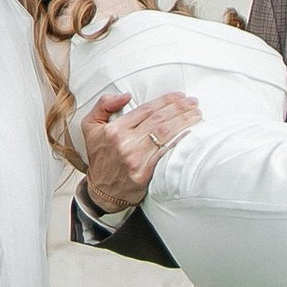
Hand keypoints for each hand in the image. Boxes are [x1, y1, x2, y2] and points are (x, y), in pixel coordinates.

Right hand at [80, 89, 200, 212]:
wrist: (102, 190)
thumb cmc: (100, 157)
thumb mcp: (90, 126)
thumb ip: (104, 105)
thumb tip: (125, 96)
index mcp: (114, 130)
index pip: (146, 109)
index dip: (165, 100)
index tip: (178, 96)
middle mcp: (125, 143)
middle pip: (159, 120)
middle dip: (179, 108)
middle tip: (192, 102)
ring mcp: (135, 159)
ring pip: (164, 134)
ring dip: (183, 121)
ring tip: (196, 114)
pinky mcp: (144, 173)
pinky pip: (165, 153)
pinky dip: (179, 142)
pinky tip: (190, 134)